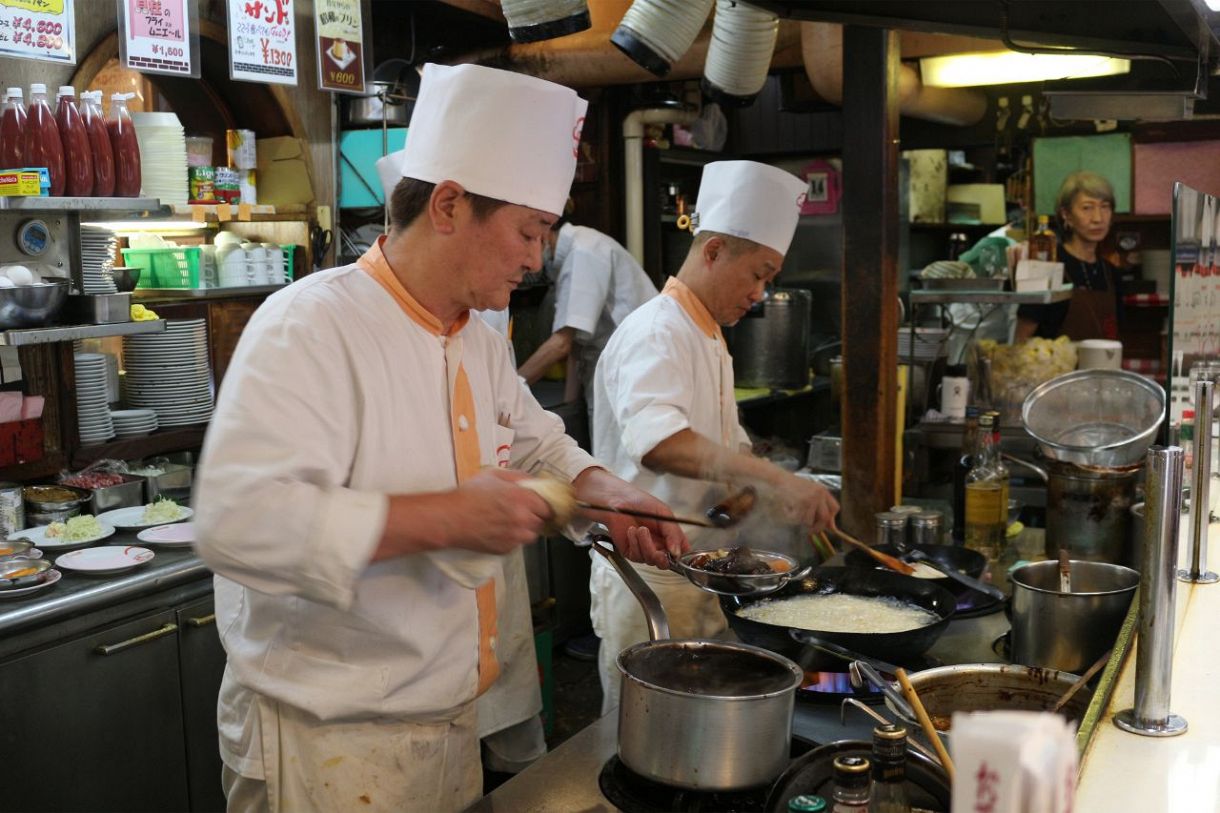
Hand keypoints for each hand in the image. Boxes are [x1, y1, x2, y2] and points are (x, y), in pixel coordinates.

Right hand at [447, 468, 551, 554]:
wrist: (450, 518)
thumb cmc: (469, 495)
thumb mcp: (494, 475)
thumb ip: (518, 476)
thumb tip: (533, 481)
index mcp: (523, 498)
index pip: (548, 507)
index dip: (544, 506)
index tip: (539, 505)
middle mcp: (523, 518)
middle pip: (541, 522)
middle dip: (534, 517)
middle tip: (522, 512)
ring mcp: (515, 536)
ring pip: (531, 535)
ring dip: (525, 529)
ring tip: (510, 522)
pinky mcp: (505, 549)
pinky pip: (517, 544)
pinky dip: (512, 539)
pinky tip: (499, 530)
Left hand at [572, 467, 688, 567]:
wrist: (619, 500)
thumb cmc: (641, 502)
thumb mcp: (664, 513)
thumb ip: (673, 533)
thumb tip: (677, 551)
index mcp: (670, 536)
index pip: (681, 552)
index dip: (680, 556)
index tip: (675, 552)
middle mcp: (659, 545)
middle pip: (666, 563)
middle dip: (661, 558)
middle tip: (659, 552)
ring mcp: (645, 550)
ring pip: (651, 560)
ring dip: (646, 544)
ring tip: (640, 529)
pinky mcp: (631, 552)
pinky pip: (637, 556)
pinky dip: (635, 543)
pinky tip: (631, 531)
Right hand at [774, 474, 838, 532]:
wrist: (779, 478)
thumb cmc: (792, 486)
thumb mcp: (809, 493)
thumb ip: (819, 507)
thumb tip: (830, 527)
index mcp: (823, 491)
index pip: (835, 508)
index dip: (830, 519)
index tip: (824, 525)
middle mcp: (819, 494)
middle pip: (825, 518)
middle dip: (817, 527)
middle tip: (810, 530)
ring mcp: (811, 499)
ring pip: (809, 520)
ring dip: (801, 520)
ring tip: (794, 511)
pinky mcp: (801, 503)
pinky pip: (798, 519)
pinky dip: (791, 517)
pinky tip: (788, 508)